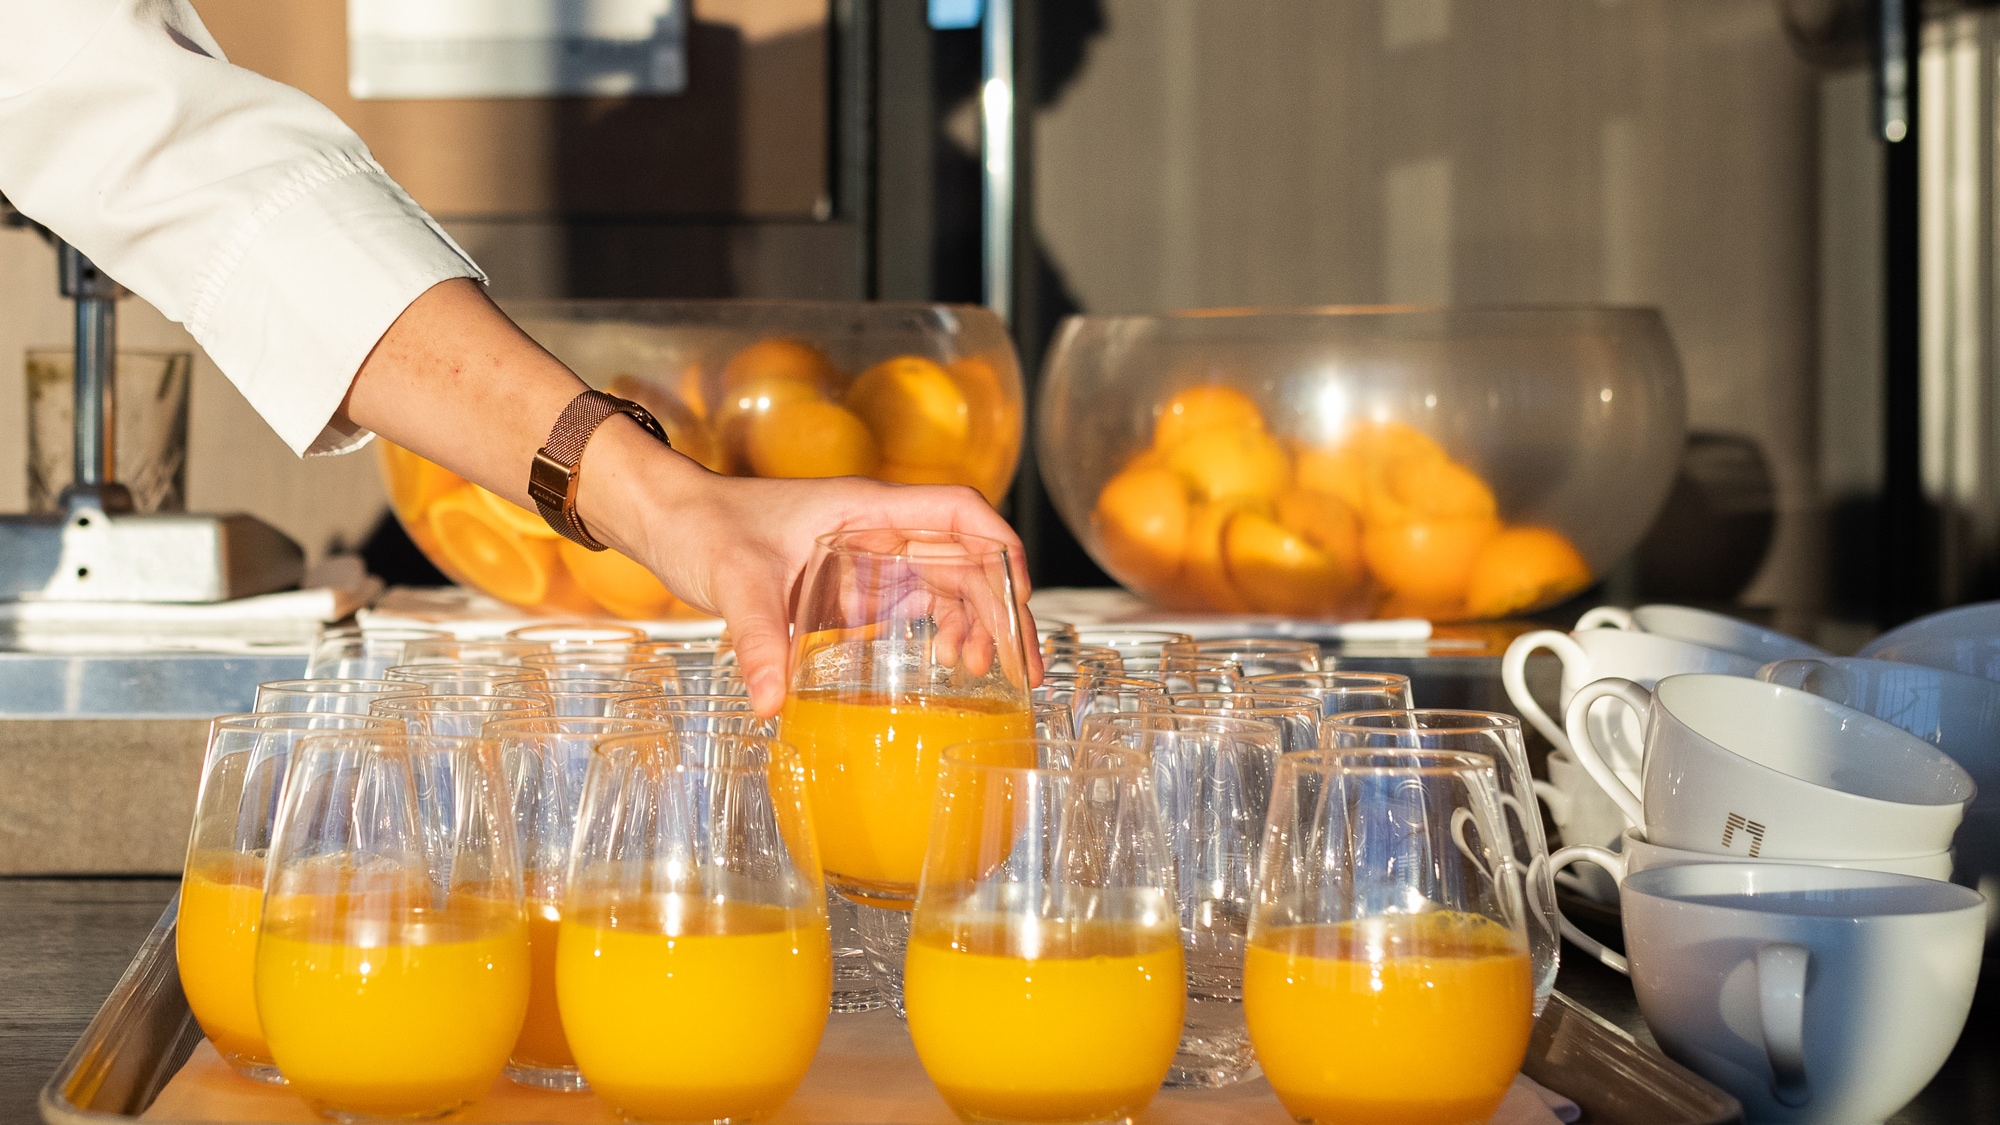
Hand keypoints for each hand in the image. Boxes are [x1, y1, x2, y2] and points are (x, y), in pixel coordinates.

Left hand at [579, 421, 1042, 716]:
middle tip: (1020, 665)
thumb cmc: (701, 525)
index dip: (1000, 548)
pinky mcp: (850, 583)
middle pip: (965, 557)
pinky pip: (913, 602)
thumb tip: (773, 703)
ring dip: (975, 622)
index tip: (1020, 597)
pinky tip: (946, 663)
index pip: (958, 512)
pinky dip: (940, 629)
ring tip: (986, 673)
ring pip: (946, 583)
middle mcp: (877, 528)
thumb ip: (759, 637)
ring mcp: (867, 555)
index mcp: (865, 508)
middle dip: (1000, 606)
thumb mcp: (734, 579)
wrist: (666, 520)